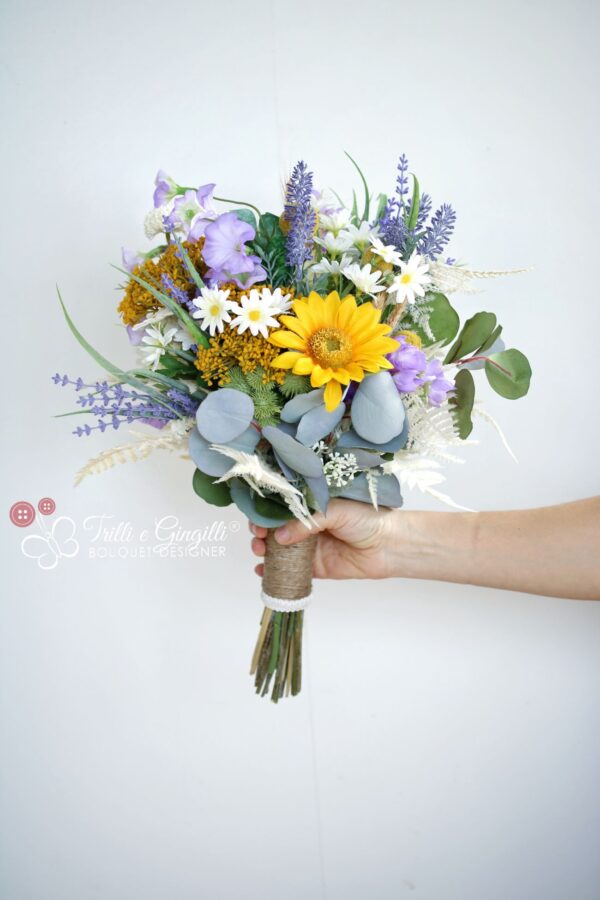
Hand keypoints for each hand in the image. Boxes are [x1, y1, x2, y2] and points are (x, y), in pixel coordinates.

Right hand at [249, 498, 398, 579]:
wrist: (390, 544)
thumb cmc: (367, 517)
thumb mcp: (334, 510)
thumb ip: (306, 522)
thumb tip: (278, 536)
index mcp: (312, 505)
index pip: (282, 506)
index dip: (266, 511)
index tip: (258, 517)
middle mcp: (307, 525)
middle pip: (275, 528)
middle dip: (260, 532)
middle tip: (257, 536)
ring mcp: (310, 547)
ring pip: (278, 549)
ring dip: (263, 550)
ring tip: (259, 551)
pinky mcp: (315, 567)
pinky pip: (290, 570)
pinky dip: (273, 571)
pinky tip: (262, 571)